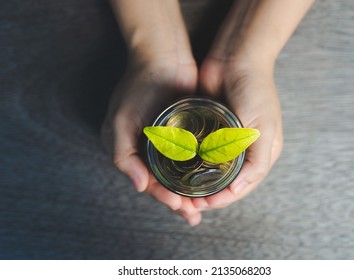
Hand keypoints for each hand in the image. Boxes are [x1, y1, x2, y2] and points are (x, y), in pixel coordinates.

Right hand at [101, 58, 203, 225]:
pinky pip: (194, 156)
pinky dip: (200, 171)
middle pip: (165, 182)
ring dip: (190, 191)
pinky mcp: (187, 131)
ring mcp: (169, 141)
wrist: (163, 57)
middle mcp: (149, 148)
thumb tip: (139, 187)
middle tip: (194, 215)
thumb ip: (123, 155)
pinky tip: (210, 181)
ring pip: (180, 174)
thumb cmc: (139, 87)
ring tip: (204, 206)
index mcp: (131, 149)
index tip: (180, 207)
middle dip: (179, 202)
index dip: (163, 197)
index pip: (147, 182)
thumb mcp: (121, 122)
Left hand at [190, 0, 314, 210]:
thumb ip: (257, 161)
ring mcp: (223, 139)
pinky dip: (188, 163)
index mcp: (260, 152)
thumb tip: (238, 189)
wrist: (235, 57)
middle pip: (223, 181)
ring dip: (195, 183)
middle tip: (187, 202)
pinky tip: (177, 170)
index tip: (205, 204)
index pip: (241, 186)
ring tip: (180, 192)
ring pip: (208, 169)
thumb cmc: (256, 90)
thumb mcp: (264, 128)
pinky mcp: (206, 128)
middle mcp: (241, 149)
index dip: (223, 199)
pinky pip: (196, 151)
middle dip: (207, 195)